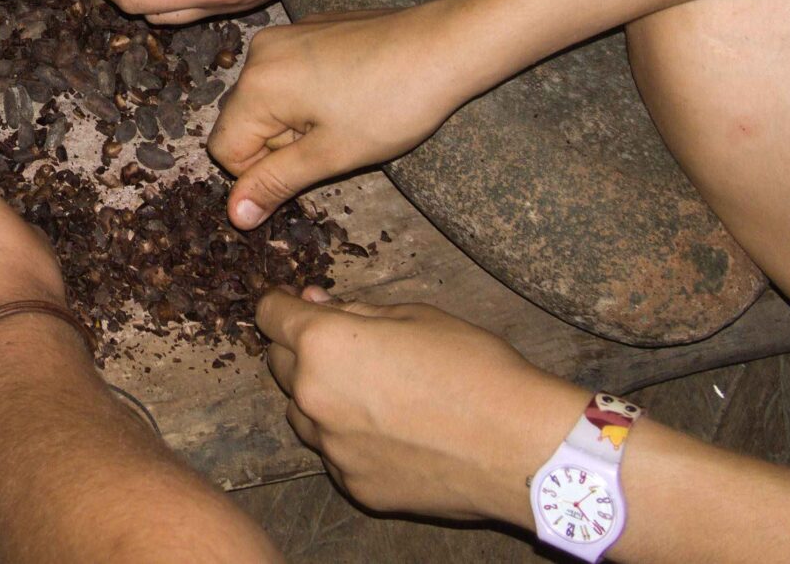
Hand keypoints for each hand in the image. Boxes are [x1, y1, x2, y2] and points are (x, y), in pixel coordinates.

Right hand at [208, 2, 486, 227]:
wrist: (445, 44)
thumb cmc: (393, 104)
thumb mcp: (332, 155)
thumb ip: (276, 183)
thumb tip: (234, 216)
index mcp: (257, 85)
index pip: (225, 150)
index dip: (263, 172)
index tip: (312, 164)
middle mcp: (259, 52)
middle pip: (243, 121)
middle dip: (281, 142)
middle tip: (335, 140)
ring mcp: (285, 34)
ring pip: (268, 98)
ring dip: (297, 119)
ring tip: (348, 116)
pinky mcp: (309, 27)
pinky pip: (289, 72)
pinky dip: (310, 92)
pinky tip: (354, 93)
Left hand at [258, 288, 580, 525]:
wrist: (519, 446)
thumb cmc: (475, 369)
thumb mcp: (416, 315)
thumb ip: (357, 312)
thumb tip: (321, 307)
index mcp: (324, 344)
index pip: (269, 314)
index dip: (283, 305)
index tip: (298, 306)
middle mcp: (315, 397)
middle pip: (280, 365)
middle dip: (302, 351)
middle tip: (347, 348)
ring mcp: (332, 448)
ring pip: (303, 414)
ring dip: (322, 398)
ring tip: (374, 394)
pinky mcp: (354, 485)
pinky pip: (335, 455)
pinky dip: (350, 440)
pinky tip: (393, 434)